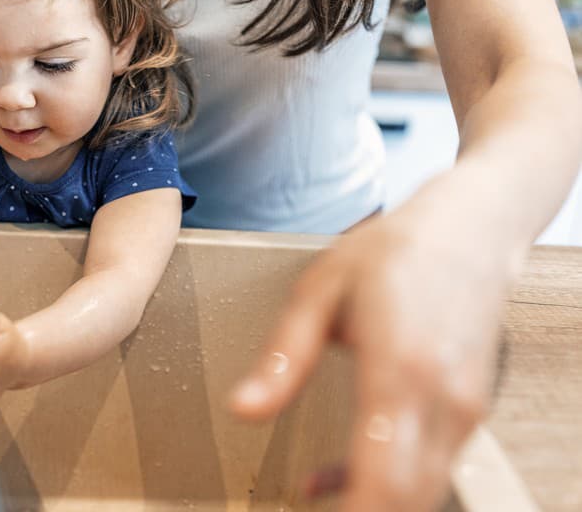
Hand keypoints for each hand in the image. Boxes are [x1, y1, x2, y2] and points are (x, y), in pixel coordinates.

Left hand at [230, 211, 505, 510]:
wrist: (468, 229)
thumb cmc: (394, 252)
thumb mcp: (320, 292)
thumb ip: (282, 357)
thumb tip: (244, 409)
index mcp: (401, 370)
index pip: (383, 479)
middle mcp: (443, 399)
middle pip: (408, 500)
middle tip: (309, 508)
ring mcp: (464, 408)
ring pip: (421, 491)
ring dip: (371, 503)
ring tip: (312, 496)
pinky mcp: (469, 408)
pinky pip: (430, 467)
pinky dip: (387, 485)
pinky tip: (336, 478)